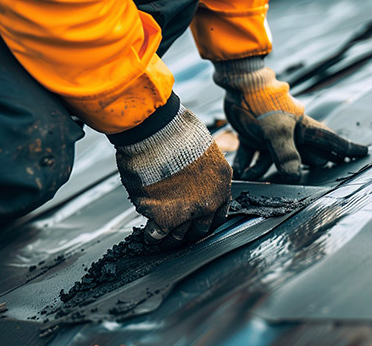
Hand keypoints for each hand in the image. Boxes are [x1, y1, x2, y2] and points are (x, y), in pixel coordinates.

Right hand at [110, 94, 231, 248]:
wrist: (157, 133)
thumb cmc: (176, 132)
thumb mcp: (202, 148)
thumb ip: (201, 169)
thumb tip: (192, 173)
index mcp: (221, 185)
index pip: (219, 213)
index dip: (206, 220)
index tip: (198, 222)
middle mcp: (208, 203)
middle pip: (200, 230)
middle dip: (188, 234)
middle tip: (178, 235)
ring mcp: (186, 213)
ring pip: (178, 236)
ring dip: (169, 239)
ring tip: (161, 239)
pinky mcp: (162, 217)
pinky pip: (157, 234)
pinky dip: (152, 235)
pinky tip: (149, 234)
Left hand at [213, 57, 367, 181]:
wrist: (239, 83)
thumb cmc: (263, 103)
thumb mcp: (276, 131)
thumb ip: (285, 155)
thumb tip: (294, 177)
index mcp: (303, 128)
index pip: (331, 141)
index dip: (347, 149)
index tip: (363, 152)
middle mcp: (290, 132)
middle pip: (304, 154)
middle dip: (306, 167)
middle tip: (313, 180)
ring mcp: (270, 132)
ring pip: (272, 157)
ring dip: (263, 169)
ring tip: (252, 176)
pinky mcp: (252, 131)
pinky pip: (251, 151)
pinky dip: (246, 161)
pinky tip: (239, 170)